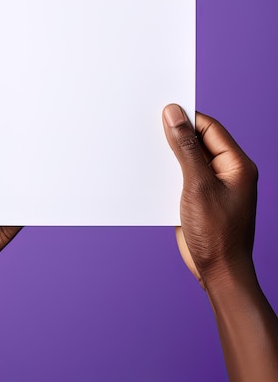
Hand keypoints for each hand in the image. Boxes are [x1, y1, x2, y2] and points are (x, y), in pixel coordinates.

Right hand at [162, 104, 257, 288]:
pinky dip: (168, 172)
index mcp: (236, 164)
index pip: (210, 128)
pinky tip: (150, 171)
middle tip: (148, 125)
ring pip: (188, 159)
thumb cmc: (216, 233)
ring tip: (145, 147)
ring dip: (169, 154)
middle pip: (198, 141)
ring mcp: (213, 185)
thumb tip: (174, 114)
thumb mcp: (198, 185)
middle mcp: (227, 171)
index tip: (162, 109)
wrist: (218, 272)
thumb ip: (185, 148)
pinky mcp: (200, 198)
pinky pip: (183, 176)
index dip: (187, 117)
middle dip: (174, 135)